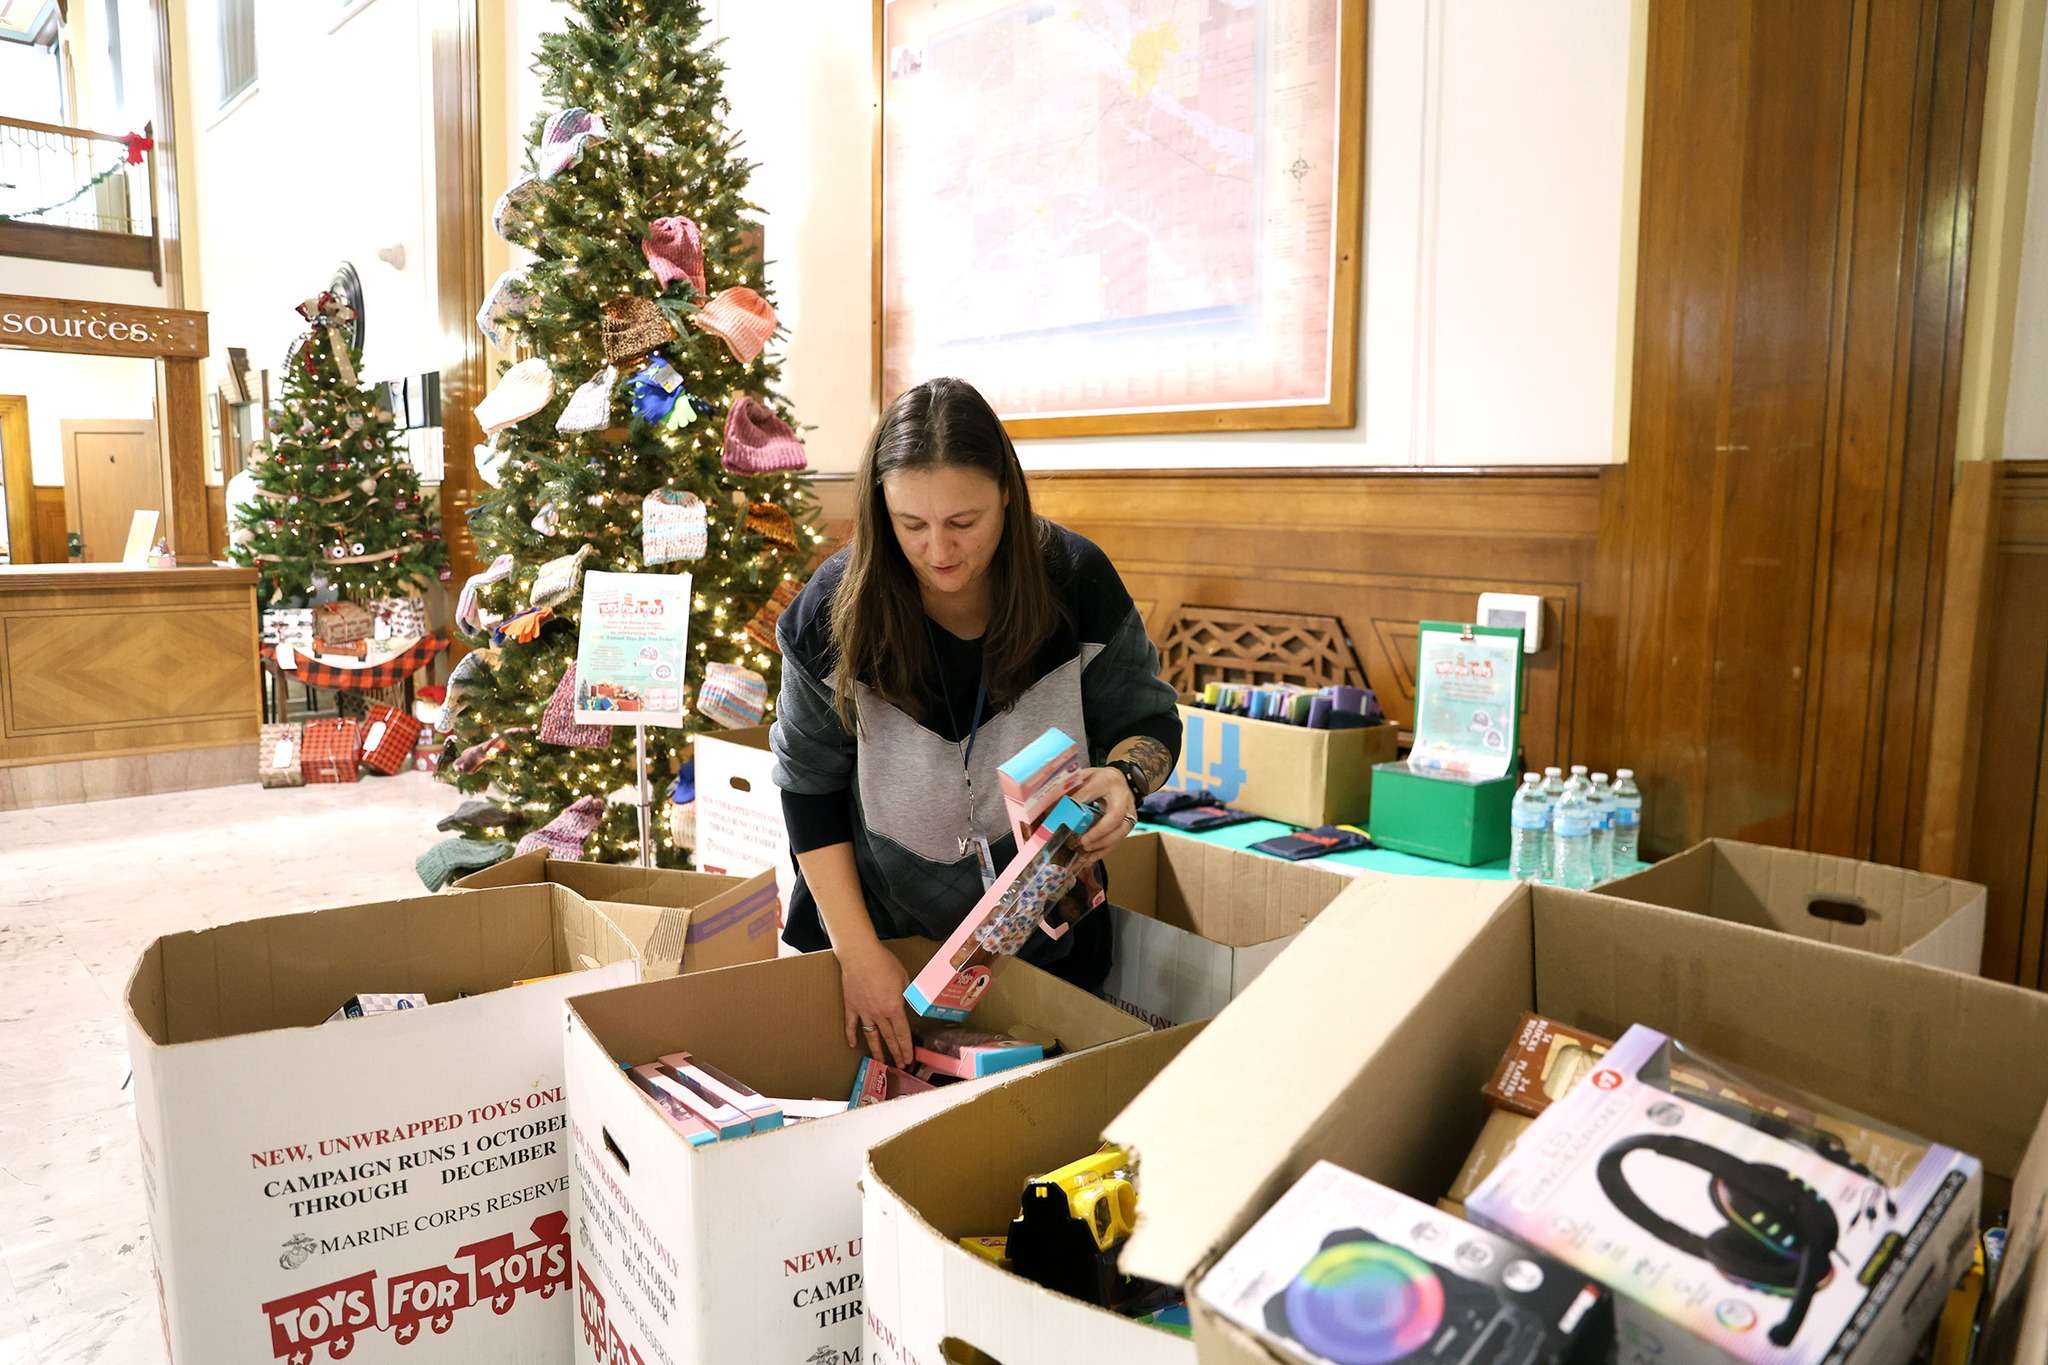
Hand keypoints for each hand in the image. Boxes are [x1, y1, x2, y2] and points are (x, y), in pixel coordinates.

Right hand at [839, 940, 912, 1066]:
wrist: (860, 956)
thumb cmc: (884, 963)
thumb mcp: (904, 978)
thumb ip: (907, 994)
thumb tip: (909, 1003)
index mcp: (894, 1008)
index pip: (902, 1034)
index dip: (906, 1048)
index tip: (909, 1059)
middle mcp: (879, 1014)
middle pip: (889, 1038)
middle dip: (896, 1053)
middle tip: (900, 1065)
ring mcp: (864, 1012)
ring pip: (871, 1036)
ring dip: (877, 1051)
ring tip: (881, 1063)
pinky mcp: (851, 1006)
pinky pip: (851, 1025)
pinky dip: (851, 1036)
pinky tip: (853, 1045)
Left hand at [1069, 765, 1137, 859]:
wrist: (1119, 780)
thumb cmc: (1098, 779)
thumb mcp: (1084, 777)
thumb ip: (1071, 790)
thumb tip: (1051, 806)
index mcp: (1109, 781)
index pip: (1094, 793)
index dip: (1081, 806)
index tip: (1068, 819)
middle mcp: (1123, 798)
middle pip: (1116, 819)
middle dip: (1099, 834)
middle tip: (1083, 843)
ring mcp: (1129, 812)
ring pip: (1120, 833)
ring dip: (1101, 846)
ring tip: (1083, 853)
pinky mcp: (1129, 825)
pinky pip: (1118, 841)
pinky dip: (1103, 851)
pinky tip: (1089, 859)